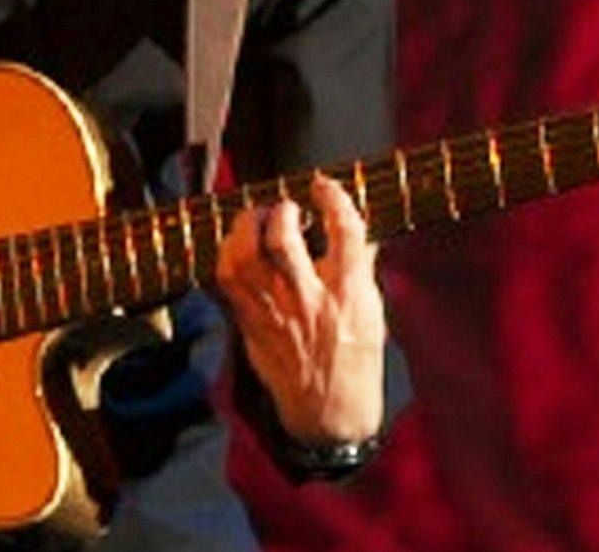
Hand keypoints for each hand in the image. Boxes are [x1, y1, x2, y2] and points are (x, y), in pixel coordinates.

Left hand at [217, 173, 385, 444]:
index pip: (344, 230)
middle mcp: (308, 299)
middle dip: (282, 211)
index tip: (324, 185)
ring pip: (245, 255)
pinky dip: (229, 251)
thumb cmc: (355, 359)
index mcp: (349, 293)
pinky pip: (226, 277)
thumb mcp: (372, 310)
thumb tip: (355, 225)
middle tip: (287, 208)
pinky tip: (241, 245)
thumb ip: (361, 266)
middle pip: (282, 239)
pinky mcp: (249, 323)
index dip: (333, 197)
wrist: (328, 412)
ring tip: (259, 219)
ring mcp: (273, 312)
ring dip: (248, 225)